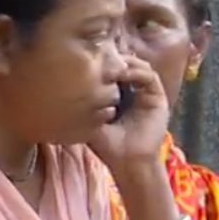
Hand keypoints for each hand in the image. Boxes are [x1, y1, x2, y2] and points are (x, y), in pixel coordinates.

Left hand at [87, 56, 169, 170]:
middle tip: (101, 57)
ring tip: (112, 65)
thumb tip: (61, 88)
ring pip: (139, 68)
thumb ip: (83, 104)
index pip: (111, 73)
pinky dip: (138, 71)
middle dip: (114, 59)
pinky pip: (150, 77)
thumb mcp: (89, 121)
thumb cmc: (107, 146)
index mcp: (117, 97)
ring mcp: (145, 94)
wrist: (128, 162)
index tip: (87, 59)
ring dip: (126, 63)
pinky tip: (125, 73)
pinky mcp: (157, 99)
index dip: (102, 64)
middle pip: (126, 66)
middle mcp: (132, 93)